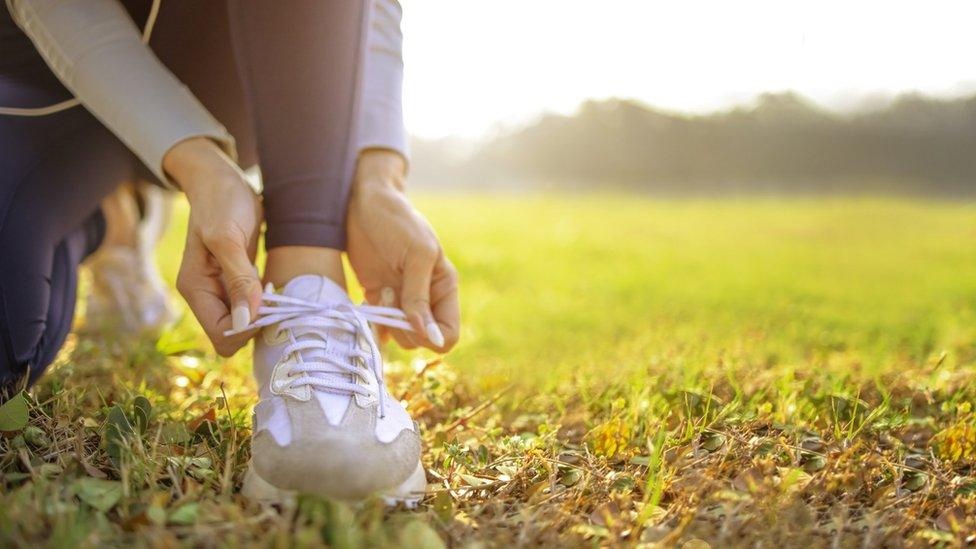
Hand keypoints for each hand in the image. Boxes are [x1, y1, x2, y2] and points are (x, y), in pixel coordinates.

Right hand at [164, 137, 263, 355]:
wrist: (221, 180)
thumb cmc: (222, 201)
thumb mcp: (228, 238)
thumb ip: (238, 280)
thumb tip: (245, 321)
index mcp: (195, 288)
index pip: (221, 334)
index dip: (248, 328)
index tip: (268, 305)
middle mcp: (205, 294)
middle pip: (233, 334)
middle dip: (256, 324)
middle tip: (275, 298)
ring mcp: (219, 290)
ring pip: (244, 324)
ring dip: (263, 314)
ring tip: (274, 290)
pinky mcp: (235, 283)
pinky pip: (251, 308)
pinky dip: (265, 303)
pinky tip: (273, 286)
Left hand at [347, 150, 459, 351]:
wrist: (364, 204)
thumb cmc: (397, 221)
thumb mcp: (415, 255)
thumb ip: (419, 297)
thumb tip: (430, 337)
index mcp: (444, 287)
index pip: (449, 334)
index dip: (431, 336)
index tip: (411, 317)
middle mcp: (426, 299)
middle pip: (423, 340)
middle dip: (405, 326)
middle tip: (391, 295)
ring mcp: (402, 301)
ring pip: (401, 338)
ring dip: (388, 321)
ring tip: (381, 291)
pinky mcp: (379, 298)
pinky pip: (381, 328)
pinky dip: (374, 325)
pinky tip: (368, 304)